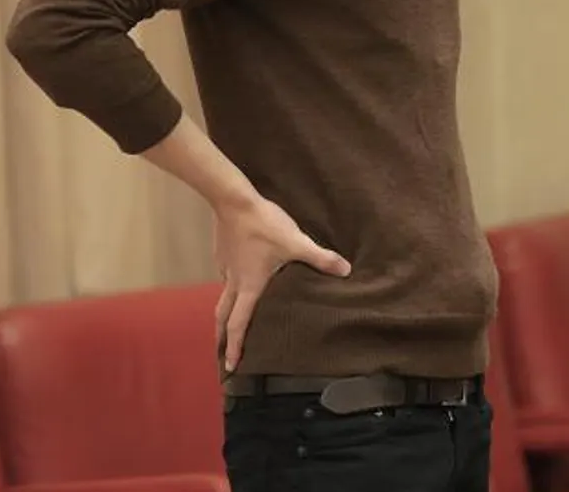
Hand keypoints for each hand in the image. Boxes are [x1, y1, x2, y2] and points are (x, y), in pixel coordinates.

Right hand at [213, 196, 349, 370]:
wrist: (234, 201)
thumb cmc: (264, 225)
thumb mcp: (296, 242)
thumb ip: (320, 258)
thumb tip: (345, 271)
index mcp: (249, 286)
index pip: (239, 324)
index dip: (235, 346)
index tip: (231, 366)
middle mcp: (233, 282)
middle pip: (223, 317)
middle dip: (223, 337)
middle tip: (223, 354)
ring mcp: (226, 268)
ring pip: (224, 298)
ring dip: (226, 315)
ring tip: (232, 323)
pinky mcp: (224, 255)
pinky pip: (227, 279)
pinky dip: (231, 290)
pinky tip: (242, 284)